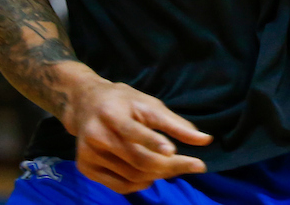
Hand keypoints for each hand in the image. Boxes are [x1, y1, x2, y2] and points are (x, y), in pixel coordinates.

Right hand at [67, 79, 212, 193]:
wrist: (84, 105)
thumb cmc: (124, 102)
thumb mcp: (149, 104)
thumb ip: (174, 123)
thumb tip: (205, 140)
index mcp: (111, 113)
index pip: (132, 130)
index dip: (152, 141)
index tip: (173, 151)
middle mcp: (96, 135)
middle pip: (137, 158)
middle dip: (170, 165)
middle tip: (195, 165)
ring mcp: (88, 154)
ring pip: (132, 175)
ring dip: (158, 174)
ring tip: (173, 166)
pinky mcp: (86, 169)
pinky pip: (120, 186)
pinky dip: (141, 183)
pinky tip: (151, 174)